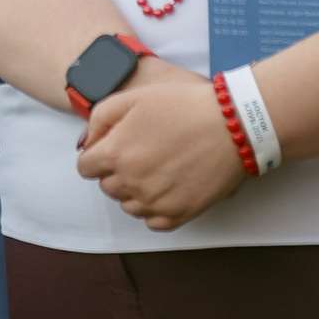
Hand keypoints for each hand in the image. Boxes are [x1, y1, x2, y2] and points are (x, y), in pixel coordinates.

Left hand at [75, 59, 247, 229]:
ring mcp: (154, 202)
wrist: (232, 124)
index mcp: (115, 154)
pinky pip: (153, 221)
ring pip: (129, 206)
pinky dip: (156, 208)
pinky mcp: (178, 214)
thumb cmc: (183, 105)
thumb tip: (88, 144)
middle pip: (108, 187)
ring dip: (136, 190)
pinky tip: (169, 186)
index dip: (98, 155)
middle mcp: (130, 183)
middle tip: (143, 152)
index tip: (116, 147)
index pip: (86, 167)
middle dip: (118, 171)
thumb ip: (99, 118)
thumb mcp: (133, 97)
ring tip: (159, 167)